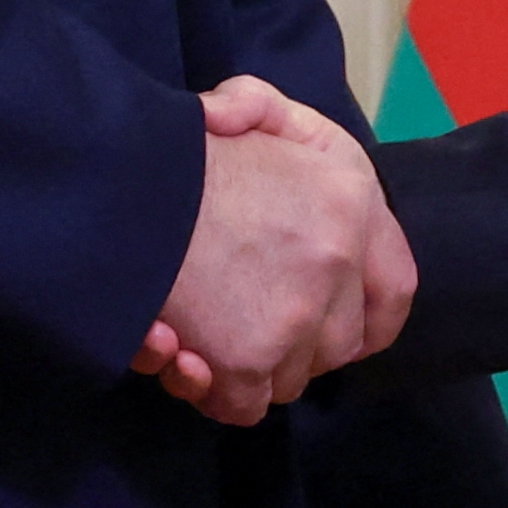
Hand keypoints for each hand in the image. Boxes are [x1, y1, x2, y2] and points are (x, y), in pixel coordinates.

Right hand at [134, 77, 415, 424]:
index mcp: (352, 199)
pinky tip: (174, 349)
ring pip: (288, 378)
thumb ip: (259, 109)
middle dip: (294, 345)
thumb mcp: (238, 102)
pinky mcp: (247, 359)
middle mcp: (338, 261)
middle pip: (336, 345)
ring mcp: (296, 316)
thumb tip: (234, 125)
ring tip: (195, 331)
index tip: (330, 321)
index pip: (394, 290)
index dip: (364, 315)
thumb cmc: (174, 146)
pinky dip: (210, 391)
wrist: (113, 182)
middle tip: (240, 321)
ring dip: (247, 368)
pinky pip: (243, 404)